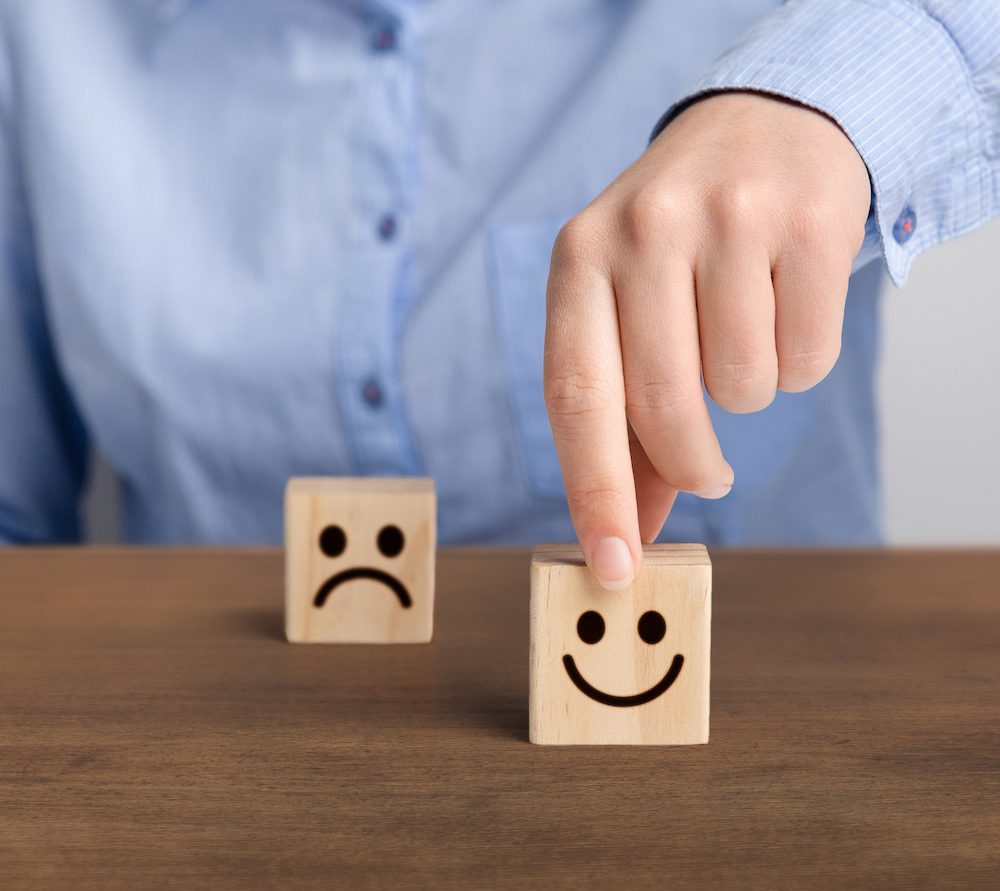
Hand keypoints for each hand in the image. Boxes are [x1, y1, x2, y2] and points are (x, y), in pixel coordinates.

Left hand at [544, 92, 870, 587]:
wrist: (761, 127)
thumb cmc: (678, 245)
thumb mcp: (626, 309)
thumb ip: (623, 416)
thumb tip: (637, 527)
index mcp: (579, 257)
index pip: (576, 395)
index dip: (595, 490)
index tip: (615, 567)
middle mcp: (643, 228)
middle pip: (664, 406)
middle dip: (691, 463)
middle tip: (707, 474)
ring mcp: (729, 217)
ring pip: (743, 387)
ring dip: (747, 391)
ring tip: (740, 334)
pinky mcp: (809, 219)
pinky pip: (807, 357)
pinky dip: (800, 361)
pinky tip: (784, 306)